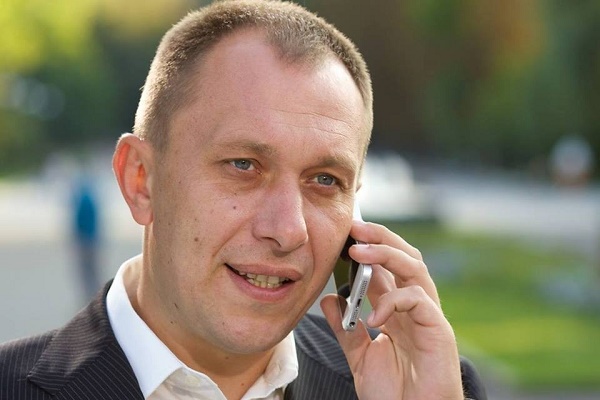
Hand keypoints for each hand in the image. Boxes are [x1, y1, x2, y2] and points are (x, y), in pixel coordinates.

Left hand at [320, 221, 462, 399]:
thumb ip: (345, 328)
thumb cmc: (393, 392)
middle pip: (405, 258)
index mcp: (398, 310)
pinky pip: (418, 301)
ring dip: (387, 254)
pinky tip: (373, 317)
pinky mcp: (438, 331)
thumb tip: (328, 299)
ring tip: (359, 251)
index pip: (387, 267)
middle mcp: (415, 308)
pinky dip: (393, 301)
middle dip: (381, 238)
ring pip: (415, 269)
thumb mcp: (359, 356)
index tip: (345, 234)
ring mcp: (428, 317)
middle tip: (354, 228)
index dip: (369, 247)